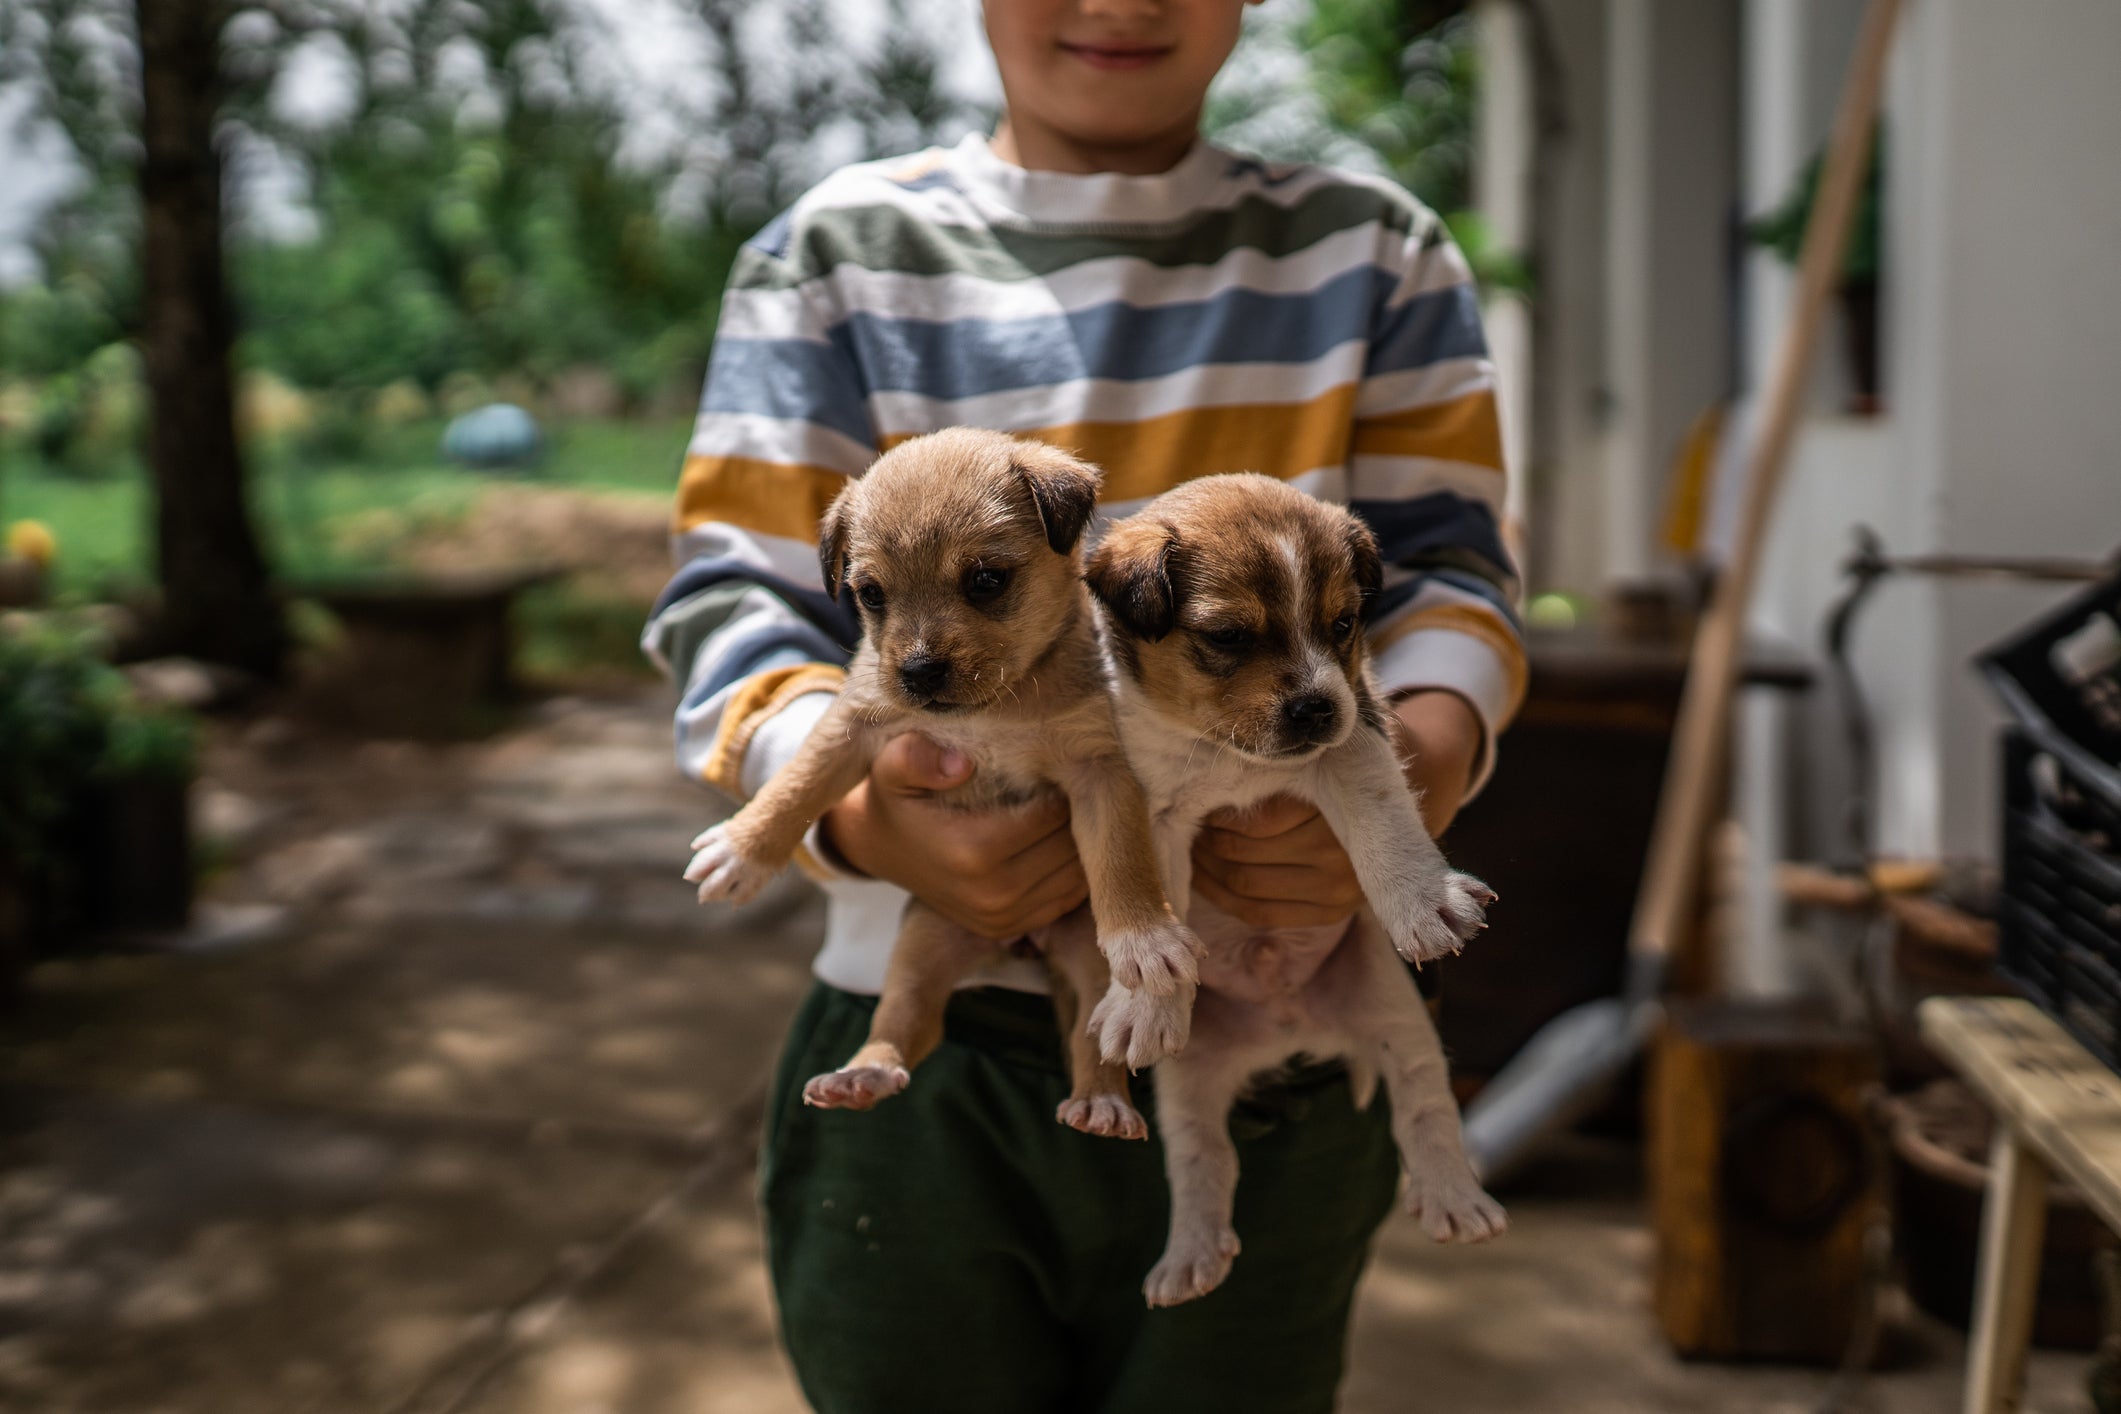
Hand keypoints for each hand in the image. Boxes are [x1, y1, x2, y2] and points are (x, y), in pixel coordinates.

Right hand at [819, 732, 1087, 940]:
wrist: (880, 848)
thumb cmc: (896, 798)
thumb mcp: (891, 767)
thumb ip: (915, 757)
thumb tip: (961, 764)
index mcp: (972, 851)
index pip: (1053, 814)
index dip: (1062, 784)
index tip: (1056, 764)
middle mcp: (993, 893)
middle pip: (1069, 847)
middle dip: (1077, 814)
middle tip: (1070, 785)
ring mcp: (1003, 918)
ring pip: (1076, 876)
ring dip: (1079, 843)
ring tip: (1067, 812)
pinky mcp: (1009, 930)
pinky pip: (1067, 900)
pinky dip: (1073, 872)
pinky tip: (1059, 842)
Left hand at [1190, 690, 1484, 927]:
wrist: (1413, 788)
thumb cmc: (1350, 751)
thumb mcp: (1325, 734)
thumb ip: (1289, 735)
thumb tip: (1230, 729)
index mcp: (1342, 808)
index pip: (1258, 823)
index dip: (1218, 812)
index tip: (1197, 794)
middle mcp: (1341, 857)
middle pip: (1244, 856)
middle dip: (1206, 837)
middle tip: (1185, 816)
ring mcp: (1338, 891)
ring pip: (1245, 887)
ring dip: (1207, 867)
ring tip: (1193, 840)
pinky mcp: (1329, 913)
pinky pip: (1259, 913)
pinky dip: (1223, 894)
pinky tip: (1206, 871)